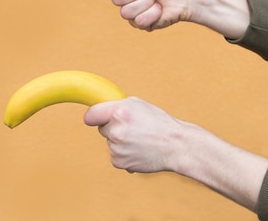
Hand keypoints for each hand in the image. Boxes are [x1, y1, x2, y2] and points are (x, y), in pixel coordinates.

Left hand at [84, 96, 267, 211]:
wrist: (176, 145)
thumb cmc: (159, 122)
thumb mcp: (139, 105)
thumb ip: (118, 106)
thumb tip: (100, 110)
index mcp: (119, 111)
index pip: (91, 114)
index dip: (92, 116)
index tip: (93, 118)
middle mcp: (115, 130)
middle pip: (101, 128)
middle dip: (112, 128)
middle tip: (132, 128)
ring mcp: (116, 148)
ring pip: (110, 143)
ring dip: (120, 142)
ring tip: (140, 140)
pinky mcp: (119, 162)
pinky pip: (115, 156)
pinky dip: (124, 154)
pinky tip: (139, 150)